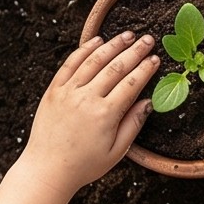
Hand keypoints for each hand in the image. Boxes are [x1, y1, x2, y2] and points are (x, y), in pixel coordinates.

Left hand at [0, 32, 157, 203]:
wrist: (47, 169)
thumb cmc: (84, 165)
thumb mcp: (116, 152)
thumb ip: (133, 124)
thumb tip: (148, 102)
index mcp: (105, 115)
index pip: (132, 83)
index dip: (146, 69)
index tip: (156, 58)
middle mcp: (87, 99)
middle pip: (116, 67)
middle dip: (135, 51)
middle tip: (148, 39)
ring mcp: (68, 92)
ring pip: (94, 60)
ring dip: (113, 45)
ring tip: (127, 35)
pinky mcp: (54, 91)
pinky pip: (70, 64)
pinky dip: (84, 50)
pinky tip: (97, 41)